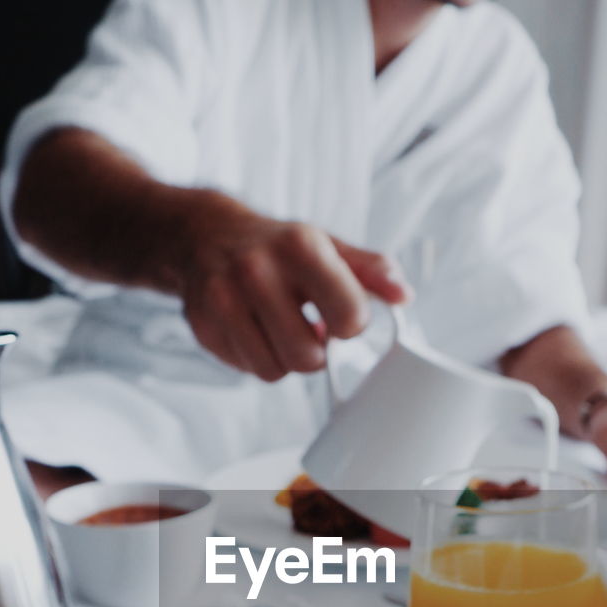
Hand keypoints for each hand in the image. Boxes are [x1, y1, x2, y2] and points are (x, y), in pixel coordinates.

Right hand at [178, 197, 410, 381]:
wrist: (206, 236)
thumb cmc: (277, 246)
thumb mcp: (328, 245)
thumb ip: (371, 270)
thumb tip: (403, 296)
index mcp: (300, 247)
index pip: (349, 318)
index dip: (351, 326)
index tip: (342, 316)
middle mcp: (257, 271)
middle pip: (307, 357)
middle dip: (316, 353)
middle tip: (310, 331)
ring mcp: (224, 299)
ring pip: (274, 371)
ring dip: (285, 360)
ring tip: (281, 331)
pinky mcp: (203, 326)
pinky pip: (246, 369)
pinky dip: (257, 358)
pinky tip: (255, 331)